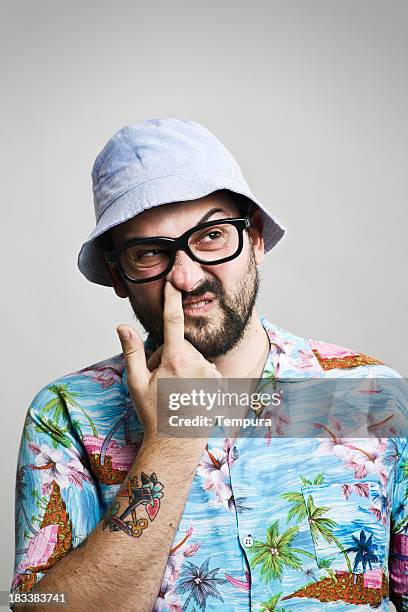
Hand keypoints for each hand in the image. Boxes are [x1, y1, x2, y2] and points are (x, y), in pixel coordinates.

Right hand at [116, 281, 220, 441]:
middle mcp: (197, 362)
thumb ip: (132, 351)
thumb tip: (122, 326)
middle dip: (168, 355)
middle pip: (179, 345)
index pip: (172, 321)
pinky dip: (196, 374)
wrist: (178, 442)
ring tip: (175, 390)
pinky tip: (189, 392)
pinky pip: (204, 367)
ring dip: (182, 366)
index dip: (172, 298)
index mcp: (175, 359)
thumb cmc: (153, 414)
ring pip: (192, 357)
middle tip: (161, 381)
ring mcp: (211, 372)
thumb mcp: (136, 383)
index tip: (174, 279)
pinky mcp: (220, 381)